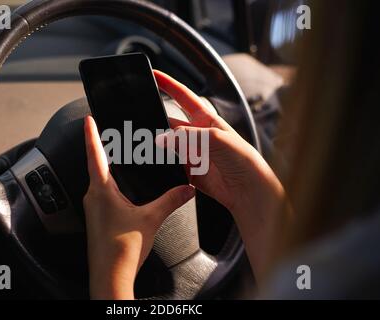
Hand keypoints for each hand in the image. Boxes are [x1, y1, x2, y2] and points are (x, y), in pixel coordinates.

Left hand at [83, 115, 194, 299]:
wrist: (110, 277)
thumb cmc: (121, 250)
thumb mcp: (150, 219)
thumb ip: (170, 200)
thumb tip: (186, 189)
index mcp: (101, 191)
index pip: (94, 154)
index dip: (91, 134)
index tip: (88, 119)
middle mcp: (92, 198)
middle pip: (95, 165)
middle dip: (101, 147)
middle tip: (107, 133)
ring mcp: (93, 210)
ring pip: (98, 181)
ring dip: (105, 167)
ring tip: (115, 155)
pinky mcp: (97, 220)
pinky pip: (102, 195)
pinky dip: (110, 184)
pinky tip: (122, 189)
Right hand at [154, 70, 285, 280]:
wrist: (249, 190)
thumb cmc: (243, 160)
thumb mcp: (216, 139)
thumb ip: (188, 136)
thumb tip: (162, 138)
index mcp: (206, 120)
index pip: (183, 97)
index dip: (169, 85)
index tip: (154, 75)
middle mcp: (197, 135)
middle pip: (170, 121)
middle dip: (156, 118)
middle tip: (141, 118)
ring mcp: (192, 153)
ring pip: (167, 144)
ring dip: (158, 144)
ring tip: (145, 142)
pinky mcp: (188, 171)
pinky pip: (170, 165)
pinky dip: (162, 163)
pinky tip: (156, 162)